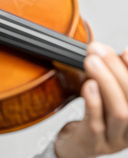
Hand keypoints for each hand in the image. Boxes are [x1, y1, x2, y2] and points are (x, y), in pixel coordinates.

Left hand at [54, 42, 127, 157]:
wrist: (73, 146)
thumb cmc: (94, 116)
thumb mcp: (107, 95)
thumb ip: (115, 76)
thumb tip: (119, 51)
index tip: (125, 50)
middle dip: (116, 70)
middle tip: (97, 49)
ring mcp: (115, 140)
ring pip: (119, 111)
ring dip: (106, 82)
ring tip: (91, 61)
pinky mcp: (94, 144)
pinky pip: (96, 123)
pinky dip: (94, 102)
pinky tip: (88, 85)